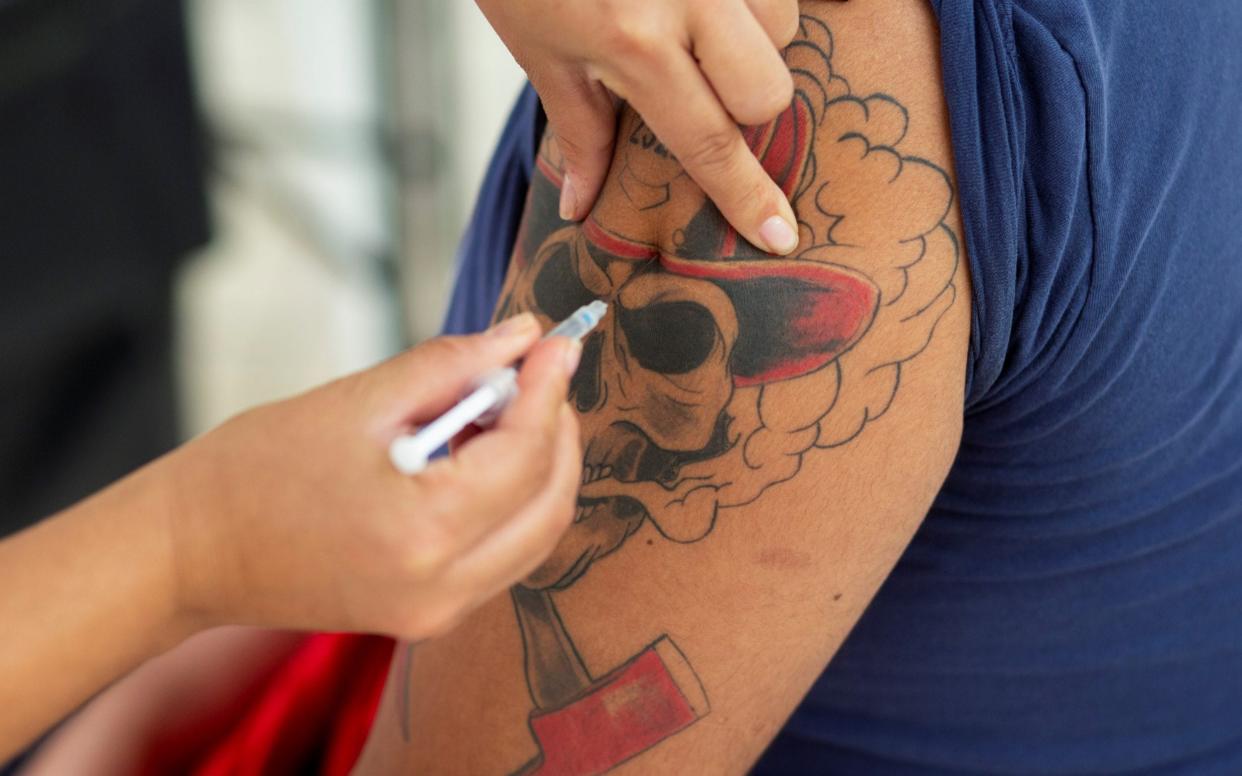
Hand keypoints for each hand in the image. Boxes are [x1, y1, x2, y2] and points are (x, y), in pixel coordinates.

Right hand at [166, 313, 582, 639]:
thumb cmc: (251, 472)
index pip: (525, 454)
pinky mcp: (427, 615)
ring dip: (539, 468)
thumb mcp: (357, 401)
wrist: (188, 553)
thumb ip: (451, 365)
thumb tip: (522, 335)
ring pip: (535, 535)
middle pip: (549, 503)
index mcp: (424, 532)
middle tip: (541, 372)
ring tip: (508, 408)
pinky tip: (481, 455)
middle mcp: (443, 588)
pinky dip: (510, 502)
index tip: (557, 341)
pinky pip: (502, 557)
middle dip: (557, 430)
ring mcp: (438, 613)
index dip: (548, 388)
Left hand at [478, 0, 803, 253]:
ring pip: (783, 25)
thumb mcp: (539, 50)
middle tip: (700, 86)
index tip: (780, 235)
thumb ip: (579, 129)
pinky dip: (748, 0)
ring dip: (750, 40)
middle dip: (748, 105)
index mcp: (635, 43)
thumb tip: (583, 208)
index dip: (746, 195)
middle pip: (768, 90)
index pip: (709, 140)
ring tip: (693, 21)